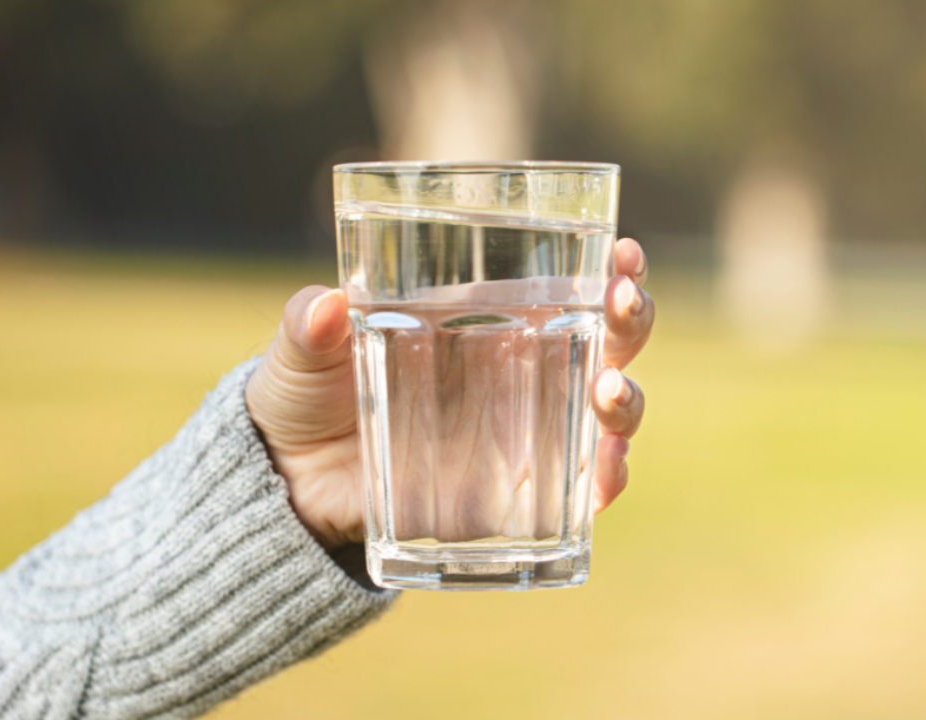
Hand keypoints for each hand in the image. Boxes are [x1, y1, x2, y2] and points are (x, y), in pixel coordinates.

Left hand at [245, 238, 654, 549]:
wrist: (292, 484)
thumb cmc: (306, 396)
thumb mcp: (300, 354)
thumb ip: (309, 326)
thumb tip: (326, 306)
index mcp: (486, 322)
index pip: (569, 285)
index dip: (612, 269)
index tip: (625, 252)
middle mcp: (522, 373)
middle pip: (610, 341)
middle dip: (633, 321)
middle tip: (623, 303)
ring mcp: (526, 435)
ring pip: (608, 412)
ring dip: (626, 400)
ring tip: (609, 389)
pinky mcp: (517, 496)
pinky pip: (581, 491)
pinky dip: (606, 481)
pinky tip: (606, 470)